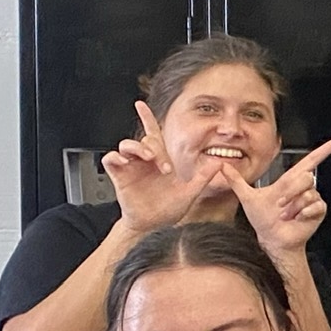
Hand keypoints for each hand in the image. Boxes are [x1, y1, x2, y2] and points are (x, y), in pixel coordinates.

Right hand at [103, 100, 219, 231]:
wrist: (154, 225)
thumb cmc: (168, 209)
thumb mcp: (190, 192)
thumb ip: (203, 177)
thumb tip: (220, 163)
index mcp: (159, 160)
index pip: (153, 133)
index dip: (147, 118)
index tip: (140, 104)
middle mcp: (144, 161)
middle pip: (144, 140)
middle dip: (154, 148)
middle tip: (164, 166)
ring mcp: (131, 167)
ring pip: (127, 145)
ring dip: (137, 148)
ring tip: (148, 158)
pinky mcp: (119, 176)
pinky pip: (110, 159)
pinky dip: (115, 157)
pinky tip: (124, 161)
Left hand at [221, 138, 330, 256]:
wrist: (273, 239)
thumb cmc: (263, 220)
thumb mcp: (247, 197)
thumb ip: (236, 180)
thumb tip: (222, 165)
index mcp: (290, 181)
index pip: (310, 160)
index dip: (324, 150)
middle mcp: (303, 188)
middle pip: (305, 178)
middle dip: (290, 193)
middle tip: (280, 206)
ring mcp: (312, 199)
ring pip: (308, 194)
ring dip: (293, 207)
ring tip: (286, 215)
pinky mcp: (318, 211)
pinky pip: (314, 206)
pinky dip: (302, 213)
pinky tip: (296, 219)